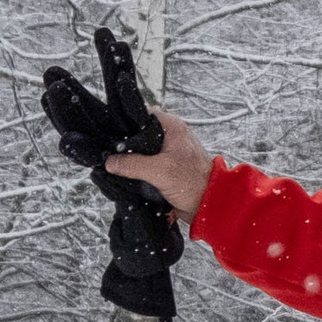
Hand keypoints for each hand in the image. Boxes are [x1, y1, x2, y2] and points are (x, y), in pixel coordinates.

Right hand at [111, 107, 213, 223]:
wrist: (209, 205)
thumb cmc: (195, 183)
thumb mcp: (159, 171)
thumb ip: (133, 165)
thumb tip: (111, 162)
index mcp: (172, 127)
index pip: (144, 116)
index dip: (128, 124)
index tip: (113, 134)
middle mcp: (171, 137)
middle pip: (141, 135)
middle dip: (127, 146)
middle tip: (112, 154)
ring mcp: (169, 153)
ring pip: (143, 152)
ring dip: (133, 161)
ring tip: (117, 166)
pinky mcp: (167, 169)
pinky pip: (148, 165)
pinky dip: (139, 171)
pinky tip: (128, 176)